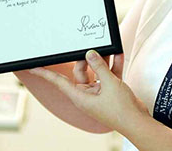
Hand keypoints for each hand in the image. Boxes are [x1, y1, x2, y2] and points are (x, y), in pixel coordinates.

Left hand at [29, 50, 148, 133]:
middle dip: (86, 59)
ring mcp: (98, 93)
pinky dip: (112, 66)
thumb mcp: (110, 83)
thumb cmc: (121, 110)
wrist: (138, 122)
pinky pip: (108, 75)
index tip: (33, 67)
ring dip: (102, 61)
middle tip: (92, 49)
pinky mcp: (110, 91)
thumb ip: (99, 66)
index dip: (45, 73)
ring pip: (96, 72)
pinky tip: (118, 55)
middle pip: (80, 72)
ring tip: (108, 48)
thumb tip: (90, 54)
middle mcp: (87, 94)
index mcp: (80, 96)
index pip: (58, 81)